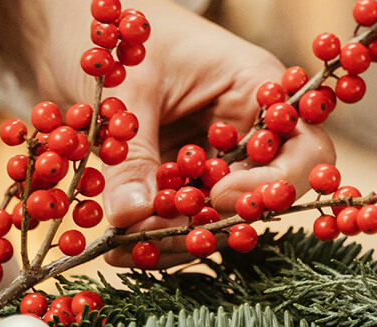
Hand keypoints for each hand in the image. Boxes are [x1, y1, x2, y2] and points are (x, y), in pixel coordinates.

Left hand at [0, 0, 335, 266]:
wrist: (73, 27)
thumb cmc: (113, 35)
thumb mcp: (124, 91)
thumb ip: (131, 155)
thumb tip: (130, 217)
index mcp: (254, 91)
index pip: (303, 153)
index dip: (271, 185)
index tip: (217, 196)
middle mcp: (243, 131)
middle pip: (254, 199)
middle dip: (206, 225)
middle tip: (147, 237)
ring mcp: (211, 158)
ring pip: (213, 217)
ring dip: (173, 239)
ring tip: (122, 249)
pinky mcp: (177, 176)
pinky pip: (178, 216)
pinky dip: (152, 235)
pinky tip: (119, 245)